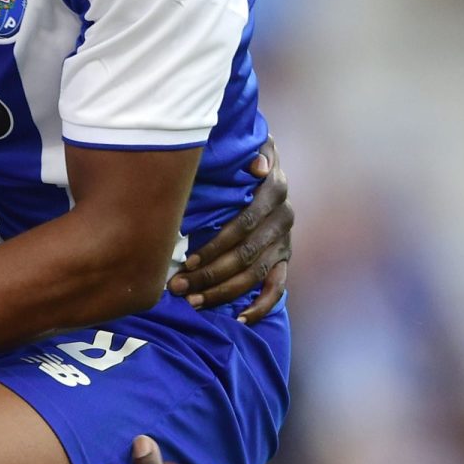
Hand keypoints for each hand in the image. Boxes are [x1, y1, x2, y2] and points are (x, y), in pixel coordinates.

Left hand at [168, 134, 290, 322]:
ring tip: (193, 302)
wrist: (264, 168)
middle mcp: (283, 219)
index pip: (244, 225)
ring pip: (255, 275)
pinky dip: (261, 306)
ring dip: (223, 292)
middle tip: (178, 287)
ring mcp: (285, 242)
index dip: (215, 245)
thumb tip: (258, 166)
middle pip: (245, 255)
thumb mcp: (251, 145)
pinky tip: (241, 319)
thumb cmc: (242, 158)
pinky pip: (278, 288)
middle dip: (209, 274)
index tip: (185, 260)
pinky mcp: (285, 259)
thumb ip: (255, 150)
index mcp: (275, 190)